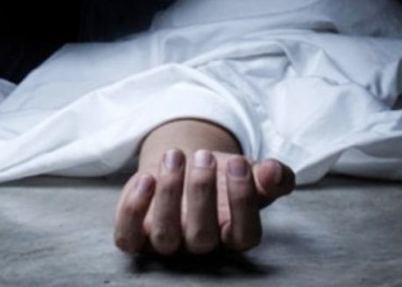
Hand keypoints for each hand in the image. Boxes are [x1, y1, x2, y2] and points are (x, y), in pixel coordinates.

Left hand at [114, 149, 294, 254]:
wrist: (185, 168)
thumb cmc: (223, 177)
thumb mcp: (252, 173)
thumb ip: (273, 176)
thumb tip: (273, 171)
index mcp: (233, 234)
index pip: (244, 234)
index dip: (243, 201)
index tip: (239, 163)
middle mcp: (200, 244)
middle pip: (203, 236)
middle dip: (202, 193)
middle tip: (203, 156)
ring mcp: (167, 243)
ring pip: (165, 236)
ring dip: (169, 194)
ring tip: (175, 156)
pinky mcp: (137, 235)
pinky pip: (128, 237)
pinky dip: (133, 211)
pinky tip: (145, 178)